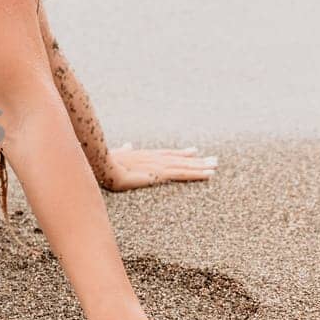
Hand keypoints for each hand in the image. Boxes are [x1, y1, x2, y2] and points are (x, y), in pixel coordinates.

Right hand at [102, 142, 216, 190]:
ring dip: (202, 166)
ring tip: (215, 165)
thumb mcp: (117, 154)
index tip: (194, 152)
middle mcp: (156, 157)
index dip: (181, 153)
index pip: (168, 154)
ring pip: (186, 166)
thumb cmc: (106, 160)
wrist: (103, 165)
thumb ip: (124, 150)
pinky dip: (198, 174)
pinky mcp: (161, 173)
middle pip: (181, 159)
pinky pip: (184, 174)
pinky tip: (210, 174)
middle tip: (213, 160)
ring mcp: (159, 164)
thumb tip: (127, 144)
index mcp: (146, 155)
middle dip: (197, 160)